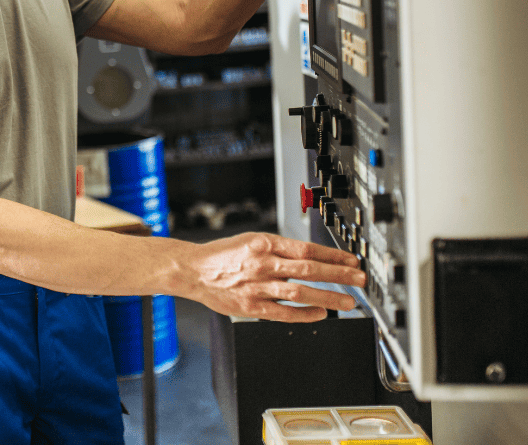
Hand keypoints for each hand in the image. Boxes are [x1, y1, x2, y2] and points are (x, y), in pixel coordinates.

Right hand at [186, 231, 364, 322]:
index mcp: (264, 243)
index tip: (351, 261)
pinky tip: (320, 313)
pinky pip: (284, 312)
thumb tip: (309, 256)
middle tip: (359, 280)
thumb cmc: (222, 255)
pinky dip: (305, 313)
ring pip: (300, 292)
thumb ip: (278, 248)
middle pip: (308, 269)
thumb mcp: (250, 240)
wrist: (192, 270)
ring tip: (349, 301)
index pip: (306, 249)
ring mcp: (258, 286)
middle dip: (339, 275)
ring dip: (328, 297)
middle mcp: (263, 264)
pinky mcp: (252, 306)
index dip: (332, 256)